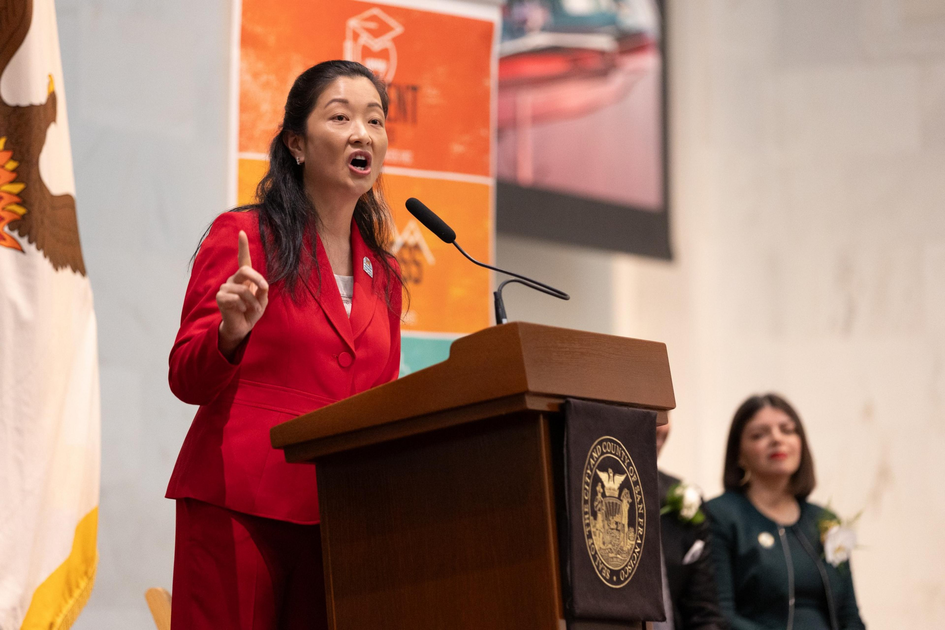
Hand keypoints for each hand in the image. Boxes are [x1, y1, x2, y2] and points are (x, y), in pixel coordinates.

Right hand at [216, 230, 268, 358]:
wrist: (241, 326)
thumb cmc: (251, 311)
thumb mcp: (262, 300)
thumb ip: (263, 291)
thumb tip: (263, 285)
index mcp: (244, 278)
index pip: (243, 259)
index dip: (242, 246)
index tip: (241, 232)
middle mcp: (233, 279)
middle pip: (245, 270)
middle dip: (258, 280)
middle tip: (264, 289)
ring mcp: (225, 287)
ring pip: (243, 289)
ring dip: (253, 302)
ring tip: (253, 309)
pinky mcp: (220, 297)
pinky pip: (236, 299)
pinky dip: (243, 307)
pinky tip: (240, 311)